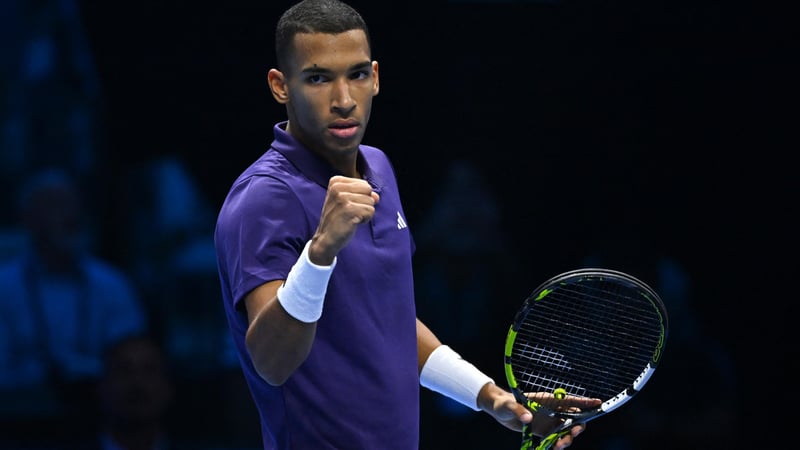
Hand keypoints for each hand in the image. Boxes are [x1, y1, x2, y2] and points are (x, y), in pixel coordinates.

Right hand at [309, 175, 379, 264]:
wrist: (326, 238)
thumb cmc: (338, 219)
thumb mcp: (348, 201)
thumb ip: (363, 194)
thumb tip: (376, 197)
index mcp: (335, 182)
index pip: (364, 184)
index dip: (361, 197)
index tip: (348, 205)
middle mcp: (337, 188)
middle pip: (368, 190)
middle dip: (364, 203)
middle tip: (350, 212)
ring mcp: (342, 198)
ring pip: (371, 201)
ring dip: (364, 213)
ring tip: (351, 218)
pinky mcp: (349, 210)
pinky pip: (370, 211)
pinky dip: (365, 219)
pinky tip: (353, 223)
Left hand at [477, 383, 600, 449]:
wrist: (499, 411)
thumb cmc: (504, 403)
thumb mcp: (510, 406)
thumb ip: (519, 411)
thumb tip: (529, 419)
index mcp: (548, 400)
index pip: (570, 400)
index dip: (585, 402)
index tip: (598, 403)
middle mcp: (552, 411)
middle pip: (573, 418)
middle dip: (577, 427)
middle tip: (572, 433)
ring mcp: (549, 422)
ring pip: (566, 431)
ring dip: (566, 439)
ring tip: (558, 446)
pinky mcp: (543, 432)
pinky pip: (555, 440)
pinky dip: (557, 445)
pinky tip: (552, 448)